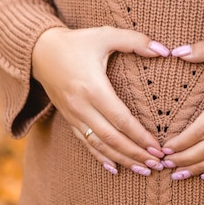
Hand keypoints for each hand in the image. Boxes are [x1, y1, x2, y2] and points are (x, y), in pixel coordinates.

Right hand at [32, 26, 170, 175]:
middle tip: (157, 164)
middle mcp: (82, 106)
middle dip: (135, 154)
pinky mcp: (68, 118)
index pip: (121, 119)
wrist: (39, 50)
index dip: (140, 136)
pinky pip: (85, 143)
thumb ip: (135, 41)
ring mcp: (73, 115)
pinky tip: (114, 168)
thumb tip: (164, 50)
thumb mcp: (105, 34)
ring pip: (99, 145)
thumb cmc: (77, 42)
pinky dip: (100, 157)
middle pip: (111, 138)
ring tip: (143, 170)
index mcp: (93, 87)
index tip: (158, 147)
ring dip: (122, 159)